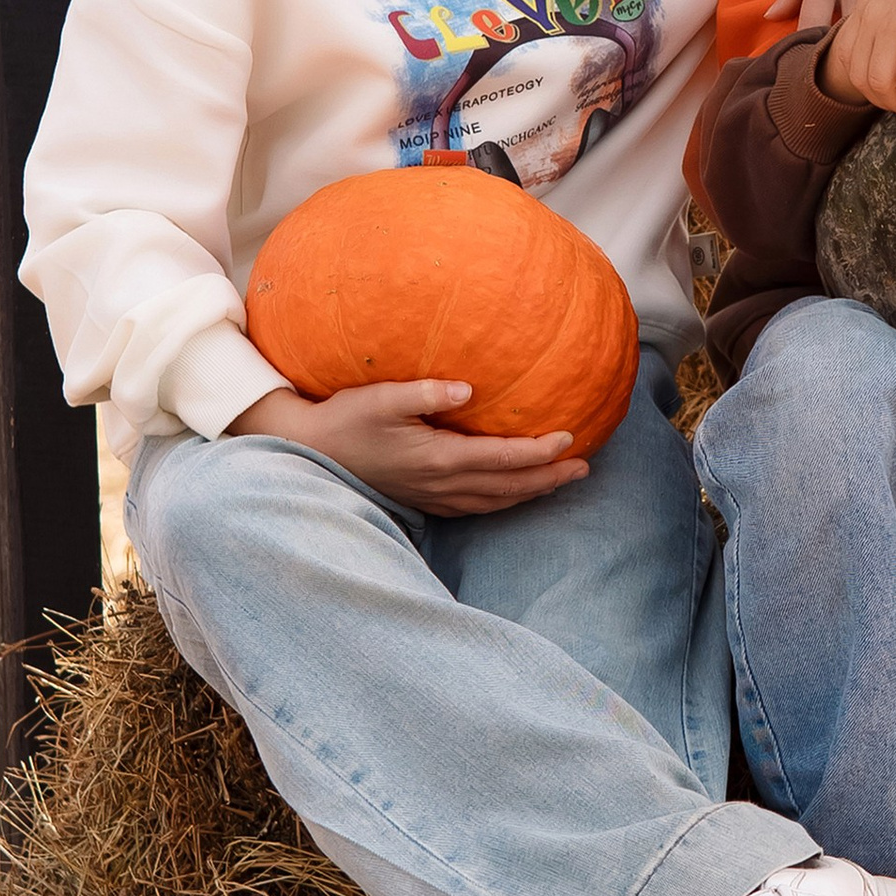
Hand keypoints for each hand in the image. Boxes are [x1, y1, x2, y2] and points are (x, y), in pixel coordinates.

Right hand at [228, 379, 589, 511]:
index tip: (570, 440)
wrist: (310, 450)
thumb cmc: (345, 419)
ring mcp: (432, 497)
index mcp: (438, 459)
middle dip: (549, 479)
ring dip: (530, 493)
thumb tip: (468, 388)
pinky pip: (475, 508)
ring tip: (560, 482)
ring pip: (494, 502)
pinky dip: (503, 501)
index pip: (502, 459)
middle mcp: (441, 485)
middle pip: (508, 488)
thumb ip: (425, 391)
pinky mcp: (424, 501)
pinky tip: (513, 493)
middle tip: (584, 469)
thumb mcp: (381, 397)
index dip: (539, 453)